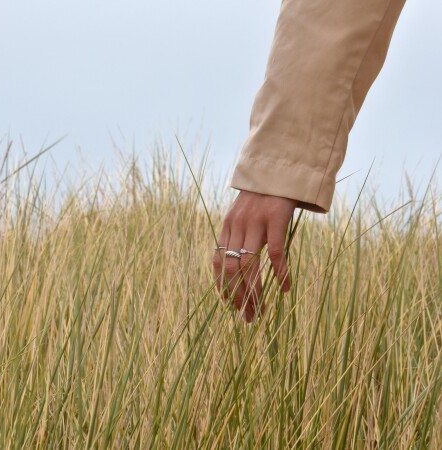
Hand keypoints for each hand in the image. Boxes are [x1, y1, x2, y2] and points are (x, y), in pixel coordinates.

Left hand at [212, 190, 296, 322]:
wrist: (277, 171)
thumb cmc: (262, 198)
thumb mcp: (242, 215)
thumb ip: (238, 236)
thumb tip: (239, 267)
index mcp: (227, 227)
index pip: (219, 263)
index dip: (222, 287)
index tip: (230, 306)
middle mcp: (237, 226)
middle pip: (232, 269)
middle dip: (238, 296)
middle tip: (247, 317)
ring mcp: (255, 222)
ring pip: (249, 265)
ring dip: (255, 292)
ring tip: (261, 310)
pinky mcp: (275, 218)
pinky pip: (276, 252)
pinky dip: (280, 273)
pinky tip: (285, 288)